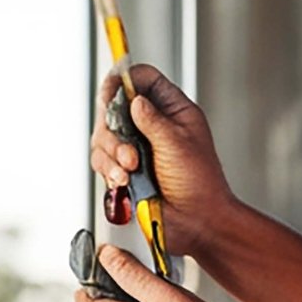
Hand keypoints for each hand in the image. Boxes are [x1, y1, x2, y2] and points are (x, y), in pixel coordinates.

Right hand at [90, 64, 232, 255]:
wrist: (197, 221)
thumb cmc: (200, 183)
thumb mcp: (178, 144)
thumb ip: (153, 119)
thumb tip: (134, 100)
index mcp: (172, 110)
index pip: (142, 79)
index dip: (124, 81)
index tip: (112, 94)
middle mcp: (151, 125)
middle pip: (113, 108)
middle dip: (114, 131)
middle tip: (130, 152)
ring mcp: (136, 147)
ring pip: (103, 137)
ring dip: (112, 155)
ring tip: (131, 171)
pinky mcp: (124, 169)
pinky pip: (102, 161)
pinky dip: (109, 171)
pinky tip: (124, 181)